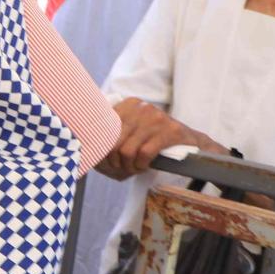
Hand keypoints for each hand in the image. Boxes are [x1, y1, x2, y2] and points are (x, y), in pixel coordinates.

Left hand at [95, 98, 225, 178]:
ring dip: (128, 166)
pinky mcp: (170, 131)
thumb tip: (84, 150)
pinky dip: (141, 165)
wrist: (190, 142)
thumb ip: (111, 136)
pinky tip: (144, 166)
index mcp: (128, 104)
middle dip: (114, 161)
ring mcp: (156, 118)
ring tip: (133, 168)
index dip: (100, 150)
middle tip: (121, 169)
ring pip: (127, 150)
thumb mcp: (131, 132)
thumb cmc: (152, 140)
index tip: (104, 162)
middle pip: (113, 142)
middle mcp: (141, 107)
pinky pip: (144, 153)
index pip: (102, 130)